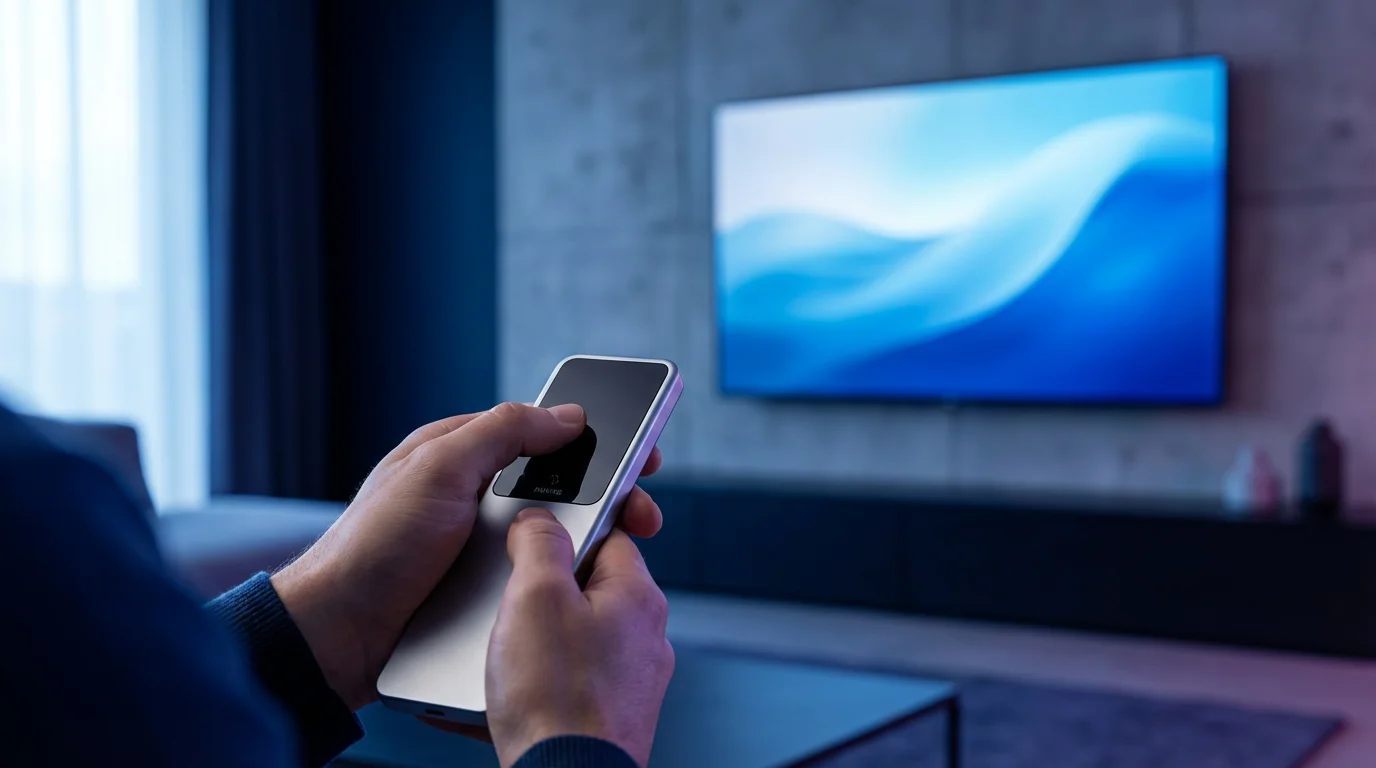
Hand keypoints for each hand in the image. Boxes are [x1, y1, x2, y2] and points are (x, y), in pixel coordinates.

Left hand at [270, 402, 665, 710]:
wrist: (335, 637)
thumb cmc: (373, 547)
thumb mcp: (438, 470)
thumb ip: (502, 433)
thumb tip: (567, 414)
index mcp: (461, 455)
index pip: (542, 435)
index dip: (596, 442)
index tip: (641, 454)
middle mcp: (473, 498)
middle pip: (560, 489)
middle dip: (609, 500)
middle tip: (642, 520)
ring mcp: (478, 548)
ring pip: (552, 540)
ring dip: (586, 549)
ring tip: (611, 561)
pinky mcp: (479, 592)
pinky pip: (532, 582)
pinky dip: (557, 584)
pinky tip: (575, 594)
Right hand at [486, 511, 673, 767]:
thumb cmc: (555, 697)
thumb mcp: (536, 595)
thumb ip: (539, 543)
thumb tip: (540, 519)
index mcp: (638, 597)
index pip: (608, 533)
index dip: (565, 528)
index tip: (533, 535)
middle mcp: (645, 638)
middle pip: (585, 588)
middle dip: (540, 592)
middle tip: (507, 604)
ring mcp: (629, 682)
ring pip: (571, 638)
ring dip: (531, 642)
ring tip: (501, 658)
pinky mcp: (607, 717)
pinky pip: (564, 684)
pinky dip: (534, 685)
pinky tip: (504, 698)